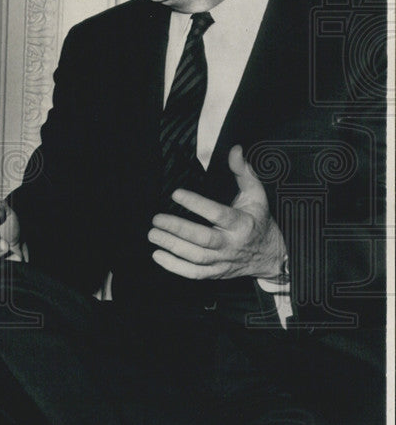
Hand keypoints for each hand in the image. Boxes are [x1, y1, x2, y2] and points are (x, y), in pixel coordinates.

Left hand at [148, 144, 285, 280]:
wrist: (270, 255)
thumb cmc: (259, 221)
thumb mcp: (256, 195)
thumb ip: (243, 172)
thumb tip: (234, 150)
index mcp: (242, 223)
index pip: (218, 214)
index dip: (196, 204)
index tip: (176, 193)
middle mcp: (232, 244)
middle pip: (204, 239)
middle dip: (178, 229)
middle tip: (157, 219)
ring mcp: (223, 260)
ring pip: (196, 257)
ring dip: (172, 247)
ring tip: (153, 234)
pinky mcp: (216, 272)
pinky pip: (194, 273)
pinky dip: (175, 267)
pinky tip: (158, 255)